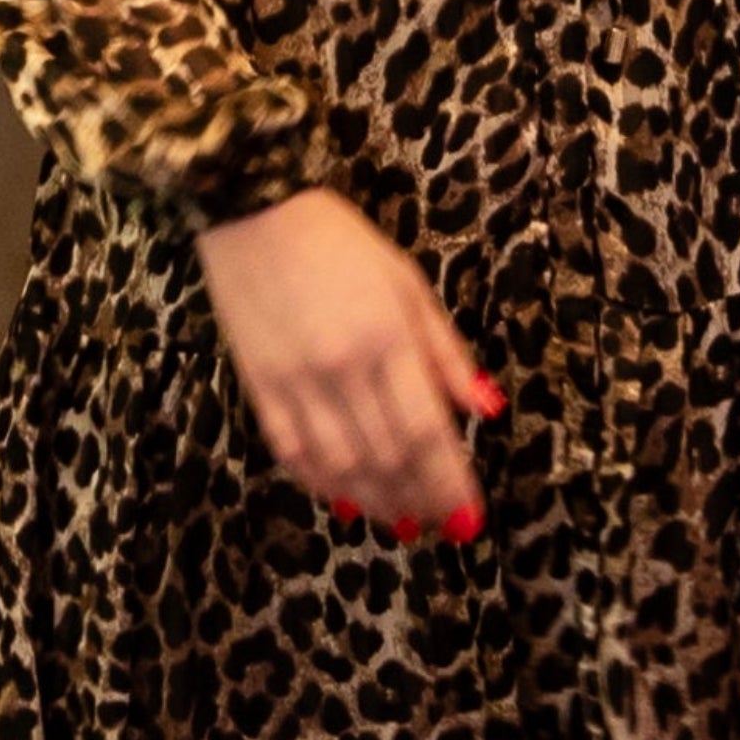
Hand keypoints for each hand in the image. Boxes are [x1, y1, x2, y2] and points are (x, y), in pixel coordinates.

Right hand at [193, 184, 498, 541]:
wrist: (253, 211)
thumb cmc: (340, 242)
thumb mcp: (408, 283)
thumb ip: (446, 352)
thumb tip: (486, 409)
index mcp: (387, 338)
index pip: (426, 431)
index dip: (451, 484)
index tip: (471, 519)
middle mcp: (342, 368)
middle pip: (387, 458)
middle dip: (421, 501)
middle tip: (444, 529)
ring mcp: (295, 380)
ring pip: (340, 465)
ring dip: (376, 503)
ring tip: (403, 526)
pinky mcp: (258, 384)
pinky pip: (291, 451)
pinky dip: (322, 484)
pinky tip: (345, 501)